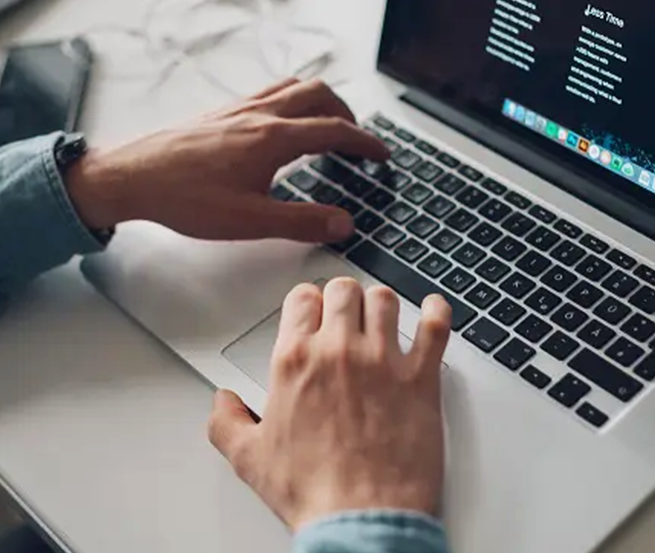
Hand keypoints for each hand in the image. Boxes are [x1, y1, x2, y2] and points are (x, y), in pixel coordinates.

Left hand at [64, 79, 387, 242]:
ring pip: (294, 87)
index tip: (381, 154)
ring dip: (321, 101)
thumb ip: (302, 222)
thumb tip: (342, 223)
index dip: (365, 142)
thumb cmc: (185, 197)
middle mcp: (259, 115)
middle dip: (348, 114)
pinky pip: (269, 92)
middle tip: (358, 139)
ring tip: (330, 124)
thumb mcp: (251, 221)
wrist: (134, 178)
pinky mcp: (223, 114)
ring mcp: (239, 109)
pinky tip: (284, 124)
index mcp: (273, 139)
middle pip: (319, 95)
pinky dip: (292, 100)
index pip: (334, 130)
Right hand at [208, 280, 451, 531]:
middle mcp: (339, 352)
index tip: (313, 311)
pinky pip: (435, 326)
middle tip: (346, 314)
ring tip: (381, 318)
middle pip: (343, 291)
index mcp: (295, 362)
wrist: (361, 520)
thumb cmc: (313, 492)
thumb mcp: (250, 460)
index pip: (302, 300)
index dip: (308, 303)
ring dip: (381, 305)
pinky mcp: (421, 379)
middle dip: (343, 299)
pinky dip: (435, 312)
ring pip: (385, 300)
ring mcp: (383, 361)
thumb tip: (223, 403)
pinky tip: (432, 311)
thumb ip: (227, 422)